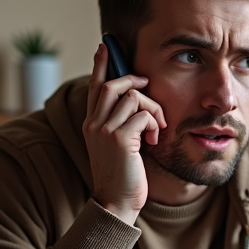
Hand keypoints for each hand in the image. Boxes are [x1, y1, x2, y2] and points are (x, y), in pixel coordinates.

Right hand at [82, 43, 165, 223]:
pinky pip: (144, 114)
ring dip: (153, 108)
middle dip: (136, 81)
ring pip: (133, 96)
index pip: (95, 85)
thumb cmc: (123, 176)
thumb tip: (136, 101)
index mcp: (91, 123)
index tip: (106, 45)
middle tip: (149, 88)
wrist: (116, 203)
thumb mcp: (118, 145)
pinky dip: (155, 123)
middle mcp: (94, 123)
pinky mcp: (120, 139)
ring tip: (157, 127)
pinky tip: (155, 139)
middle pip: (113, 84)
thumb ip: (121, 123)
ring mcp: (104, 130)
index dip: (102, 64)